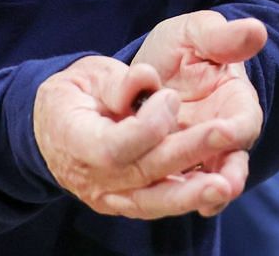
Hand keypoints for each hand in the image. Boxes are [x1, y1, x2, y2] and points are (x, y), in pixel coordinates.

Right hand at [33, 56, 228, 218]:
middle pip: (143, 171)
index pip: (114, 146)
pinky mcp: (124, 202)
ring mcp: (107, 195)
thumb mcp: (88, 73)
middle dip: (186, 152)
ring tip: (225, 185)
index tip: (170, 96)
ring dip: (190, 193)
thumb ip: (118, 80)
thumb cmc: (76, 92)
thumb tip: (145, 81)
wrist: (54, 127)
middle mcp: (90, 176)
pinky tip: (216, 190)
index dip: (148, 125)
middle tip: (224, 132)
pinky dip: (185, 198)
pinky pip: (156, 203)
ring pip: (152, 199)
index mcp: (73, 138)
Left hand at [133, 10, 266, 213]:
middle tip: (224, 186)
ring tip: (202, 202)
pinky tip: (154, 203)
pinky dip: (168, 197)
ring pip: (200, 183)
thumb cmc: (182, 48)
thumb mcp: (197, 33)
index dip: (237, 129)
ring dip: (200, 193)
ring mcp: (194, 158)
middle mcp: (219, 138)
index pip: (244, 122)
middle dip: (227, 175)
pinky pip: (170, 189)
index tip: (227, 132)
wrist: (153, 71)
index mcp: (234, 103)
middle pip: (229, 163)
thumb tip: (256, 30)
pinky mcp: (167, 171)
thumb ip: (224, 37)